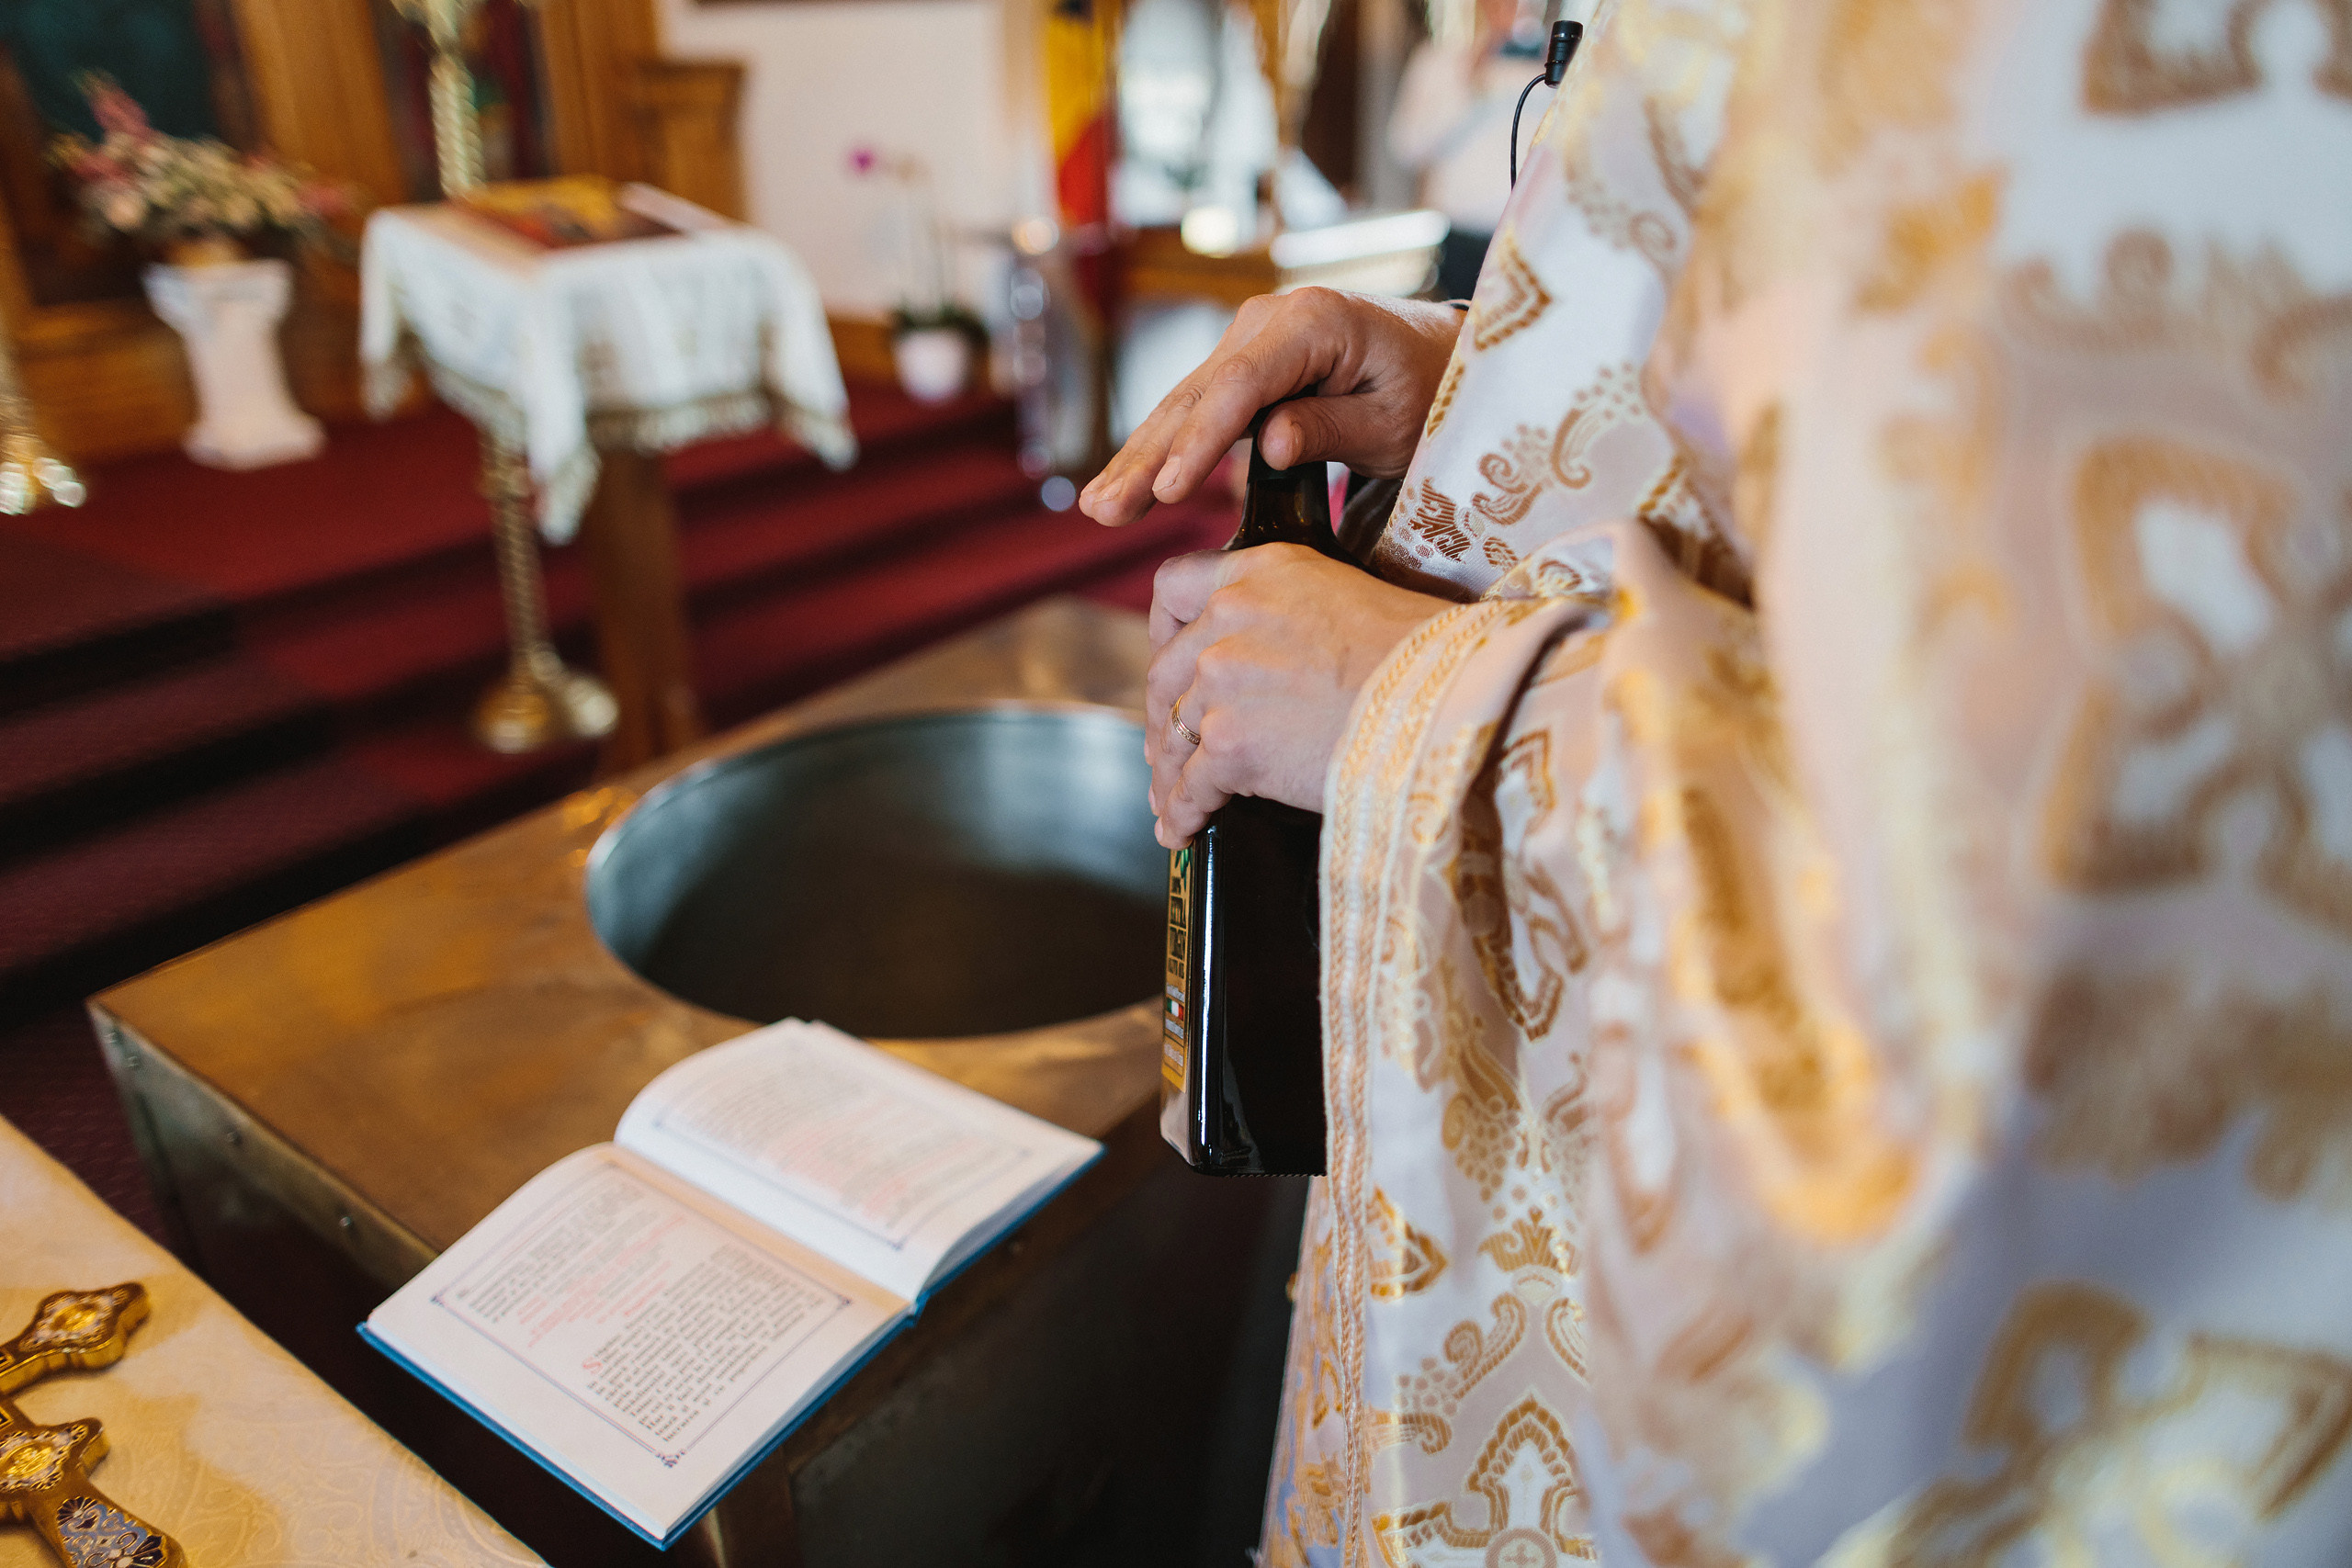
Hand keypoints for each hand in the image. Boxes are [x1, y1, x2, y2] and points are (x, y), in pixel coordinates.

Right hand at [1079, 288, 1462, 527]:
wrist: (1440, 357)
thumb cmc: (1427, 392)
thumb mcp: (1394, 421)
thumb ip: (1330, 429)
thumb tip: (1268, 446)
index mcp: (1313, 321)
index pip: (1241, 386)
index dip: (1200, 443)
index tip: (1170, 492)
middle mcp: (1270, 318)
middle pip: (1198, 395)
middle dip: (1149, 458)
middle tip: (1106, 511)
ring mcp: (1250, 337)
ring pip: (1185, 404)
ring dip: (1141, 459)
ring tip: (1099, 508)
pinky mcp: (1243, 362)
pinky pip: (1198, 409)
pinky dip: (1163, 450)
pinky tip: (1126, 484)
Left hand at [1147, 543, 1447, 845]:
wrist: (1448, 703)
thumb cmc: (1426, 657)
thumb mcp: (1349, 596)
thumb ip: (1292, 615)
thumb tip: (1280, 662)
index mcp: (1261, 571)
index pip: (1175, 586)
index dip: (1165, 630)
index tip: (1171, 658)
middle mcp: (1230, 617)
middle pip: (1166, 671)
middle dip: (1166, 716)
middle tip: (1172, 745)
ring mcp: (1223, 680)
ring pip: (1174, 734)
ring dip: (1170, 772)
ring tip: (1174, 799)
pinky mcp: (1230, 743)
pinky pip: (1191, 786)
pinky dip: (1184, 812)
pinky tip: (1185, 831)